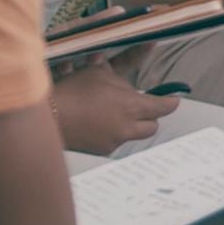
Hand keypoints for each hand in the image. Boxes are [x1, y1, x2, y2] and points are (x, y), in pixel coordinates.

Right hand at [49, 61, 180, 155]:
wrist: (48, 118)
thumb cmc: (73, 91)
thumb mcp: (97, 73)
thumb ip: (117, 74)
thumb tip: (124, 77)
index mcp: (131, 106)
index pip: (161, 107)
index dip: (170, 102)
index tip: (175, 100)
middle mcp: (127, 127)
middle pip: (152, 126)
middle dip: (151, 117)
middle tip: (143, 108)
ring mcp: (113, 142)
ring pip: (132, 134)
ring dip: (129, 125)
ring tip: (114, 113)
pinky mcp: (100, 151)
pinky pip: (113, 141)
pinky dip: (110, 132)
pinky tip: (98, 123)